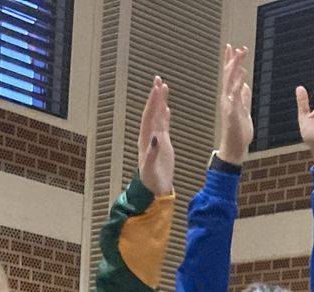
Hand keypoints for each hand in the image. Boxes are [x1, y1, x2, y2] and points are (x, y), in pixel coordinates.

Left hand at [138, 76, 175, 196]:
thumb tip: (155, 138)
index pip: (149, 117)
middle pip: (152, 112)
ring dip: (160, 102)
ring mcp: (156, 139)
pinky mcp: (163, 144)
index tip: (157, 89)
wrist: (154, 189)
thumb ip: (152, 154)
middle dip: (155, 96)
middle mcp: (150, 136)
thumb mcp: (150, 169)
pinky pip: (164, 125)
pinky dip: (165, 115)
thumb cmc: (151, 181)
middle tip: (158, 79)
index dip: (153, 102)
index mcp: (146, 140)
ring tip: (163, 87)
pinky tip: (167, 108)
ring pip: (158, 116)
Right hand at [217, 45, 253, 165]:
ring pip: (230, 82)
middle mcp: (227, 99)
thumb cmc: (238, 133)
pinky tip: (242, 75)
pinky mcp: (232, 113)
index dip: (231, 62)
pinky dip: (237, 84)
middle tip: (236, 47)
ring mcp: (228, 105)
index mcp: (230, 98)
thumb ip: (244, 98)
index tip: (233, 48)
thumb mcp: (244, 111)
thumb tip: (245, 86)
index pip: (230, 77)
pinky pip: (235, 95)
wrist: (234, 149)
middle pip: (228, 76)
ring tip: (238, 55)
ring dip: (234, 68)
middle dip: (232, 61)